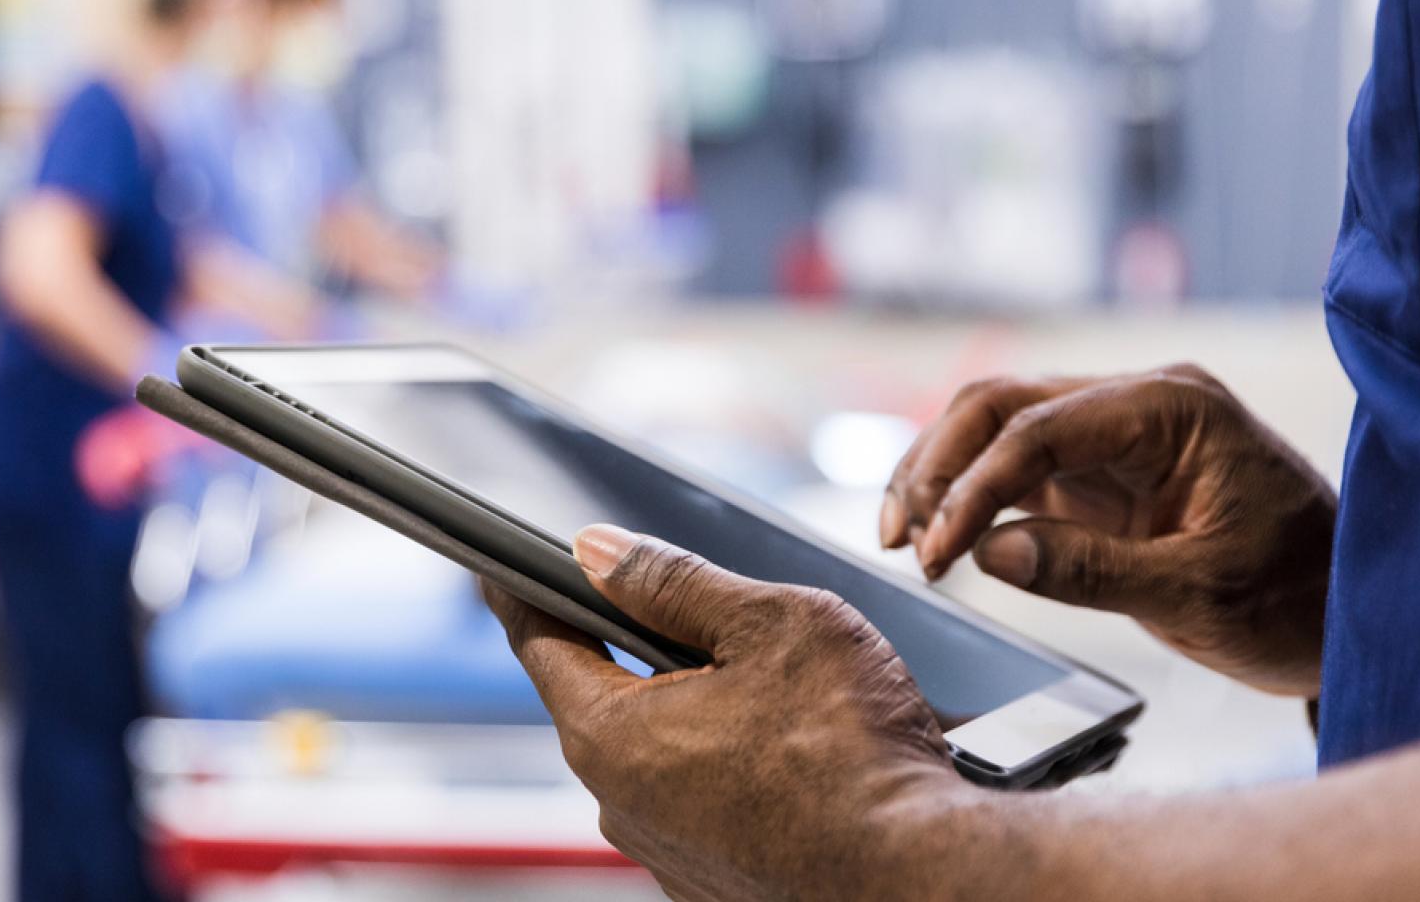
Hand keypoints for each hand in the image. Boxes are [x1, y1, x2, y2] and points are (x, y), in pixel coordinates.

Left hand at [485, 525, 979, 901]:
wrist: (920, 876)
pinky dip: (730, 767)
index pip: (539, 641)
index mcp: (613, 733)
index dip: (522, 590)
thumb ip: (672, 582)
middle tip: (698, 614)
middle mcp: (621, 805)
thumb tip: (597, 551)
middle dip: (639, 649)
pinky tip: (792, 752)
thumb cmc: (854, 750)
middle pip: (604, 697)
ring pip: (660, 753)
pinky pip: (700, 803)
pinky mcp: (712, 883)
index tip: (500, 566)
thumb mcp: (768, 624)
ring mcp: (666, 853)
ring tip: (778, 693)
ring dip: (696, 711)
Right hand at [881, 365, 1334, 696]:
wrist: (1351, 613)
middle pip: (1002, 405)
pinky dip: (970, 499)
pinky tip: (940, 538)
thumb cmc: (1299, 596)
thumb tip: (990, 552)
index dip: (974, 488)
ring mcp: (1116, 435)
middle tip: (902, 540)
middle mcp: (1138, 403)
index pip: (1040, 427)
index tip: (936, 552)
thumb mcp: (1199, 595)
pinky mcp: (1103, 473)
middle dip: (938, 467)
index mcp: (1172, 408)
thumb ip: (1092, 569)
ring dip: (941, 477)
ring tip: (902, 540)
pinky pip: (1016, 468)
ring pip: (996, 429)